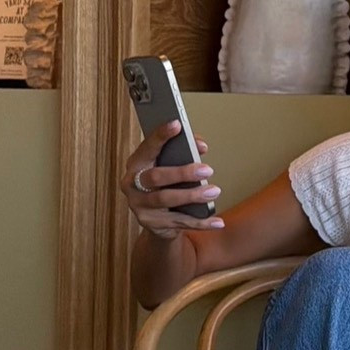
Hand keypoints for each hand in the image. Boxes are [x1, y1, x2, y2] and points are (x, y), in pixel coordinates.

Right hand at [120, 121, 223, 240]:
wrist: (156, 219)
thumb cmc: (165, 183)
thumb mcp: (170, 164)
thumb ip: (185, 151)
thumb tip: (201, 146)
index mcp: (136, 163)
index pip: (147, 147)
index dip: (160, 136)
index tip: (177, 124)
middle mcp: (132, 184)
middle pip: (155, 177)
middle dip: (182, 173)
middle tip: (207, 169)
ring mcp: (139, 206)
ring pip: (166, 199)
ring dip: (192, 196)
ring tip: (214, 191)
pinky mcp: (151, 224)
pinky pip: (179, 222)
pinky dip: (201, 222)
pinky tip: (218, 221)